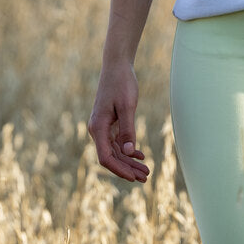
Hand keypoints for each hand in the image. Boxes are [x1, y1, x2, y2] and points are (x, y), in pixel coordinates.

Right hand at [87, 62, 150, 181]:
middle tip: (146, 177)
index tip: (134, 178)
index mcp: (98, 127)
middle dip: (128, 169)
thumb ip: (127, 130)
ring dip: (130, 161)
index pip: (106, 157)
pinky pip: (117, 142)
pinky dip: (128, 150)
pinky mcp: (109, 122)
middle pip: (112, 157)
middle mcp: (97, 129)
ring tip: (146, 170)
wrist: (117, 66)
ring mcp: (103, 126)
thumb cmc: (122, 83)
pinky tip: (140, 155)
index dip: (120, 170)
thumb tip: (128, 153)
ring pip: (115, 151)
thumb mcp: (127, 106)